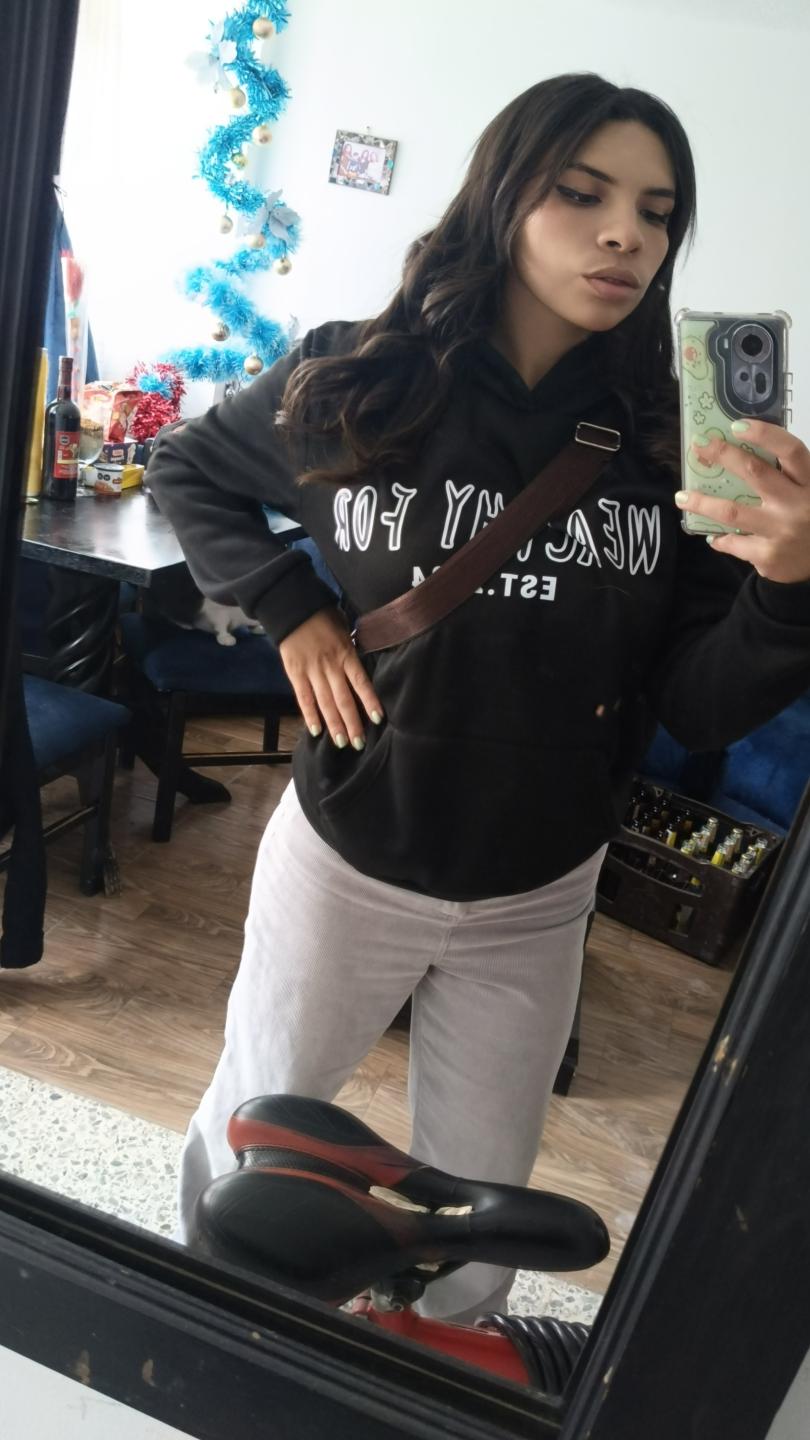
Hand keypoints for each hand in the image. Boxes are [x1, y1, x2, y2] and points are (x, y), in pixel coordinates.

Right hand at [279, 607, 383, 748]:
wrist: (293, 609)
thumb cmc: (323, 617)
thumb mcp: (345, 629)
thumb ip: (352, 650)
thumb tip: (362, 668)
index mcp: (346, 654)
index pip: (361, 682)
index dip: (370, 702)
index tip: (378, 719)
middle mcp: (330, 666)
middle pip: (344, 699)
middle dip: (352, 723)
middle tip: (359, 743)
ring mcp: (312, 671)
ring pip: (325, 703)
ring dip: (334, 725)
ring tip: (342, 743)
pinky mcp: (295, 674)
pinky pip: (303, 698)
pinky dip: (310, 715)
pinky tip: (317, 731)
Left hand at [675, 420, 809, 583]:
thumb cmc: (809, 520)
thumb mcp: (808, 493)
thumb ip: (785, 477)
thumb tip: (740, 453)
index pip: (790, 450)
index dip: (764, 435)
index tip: (737, 425)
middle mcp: (797, 504)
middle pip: (754, 473)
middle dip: (722, 455)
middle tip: (699, 445)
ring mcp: (780, 531)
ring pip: (732, 511)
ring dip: (702, 502)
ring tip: (682, 497)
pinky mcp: (768, 556)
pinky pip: (733, 543)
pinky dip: (720, 538)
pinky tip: (714, 536)